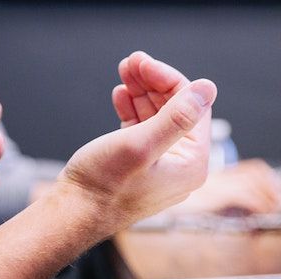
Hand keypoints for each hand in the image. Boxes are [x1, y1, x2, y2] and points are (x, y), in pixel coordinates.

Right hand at [112, 53, 280, 215]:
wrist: (72, 215)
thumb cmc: (103, 186)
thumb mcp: (140, 144)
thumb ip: (176, 117)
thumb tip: (207, 88)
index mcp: (192, 163)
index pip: (192, 107)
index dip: (168, 79)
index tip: (143, 62)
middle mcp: (181, 166)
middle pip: (176, 110)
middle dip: (153, 83)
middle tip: (131, 62)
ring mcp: (161, 166)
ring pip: (157, 117)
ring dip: (142, 92)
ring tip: (124, 72)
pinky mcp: (140, 166)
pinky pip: (143, 130)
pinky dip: (133, 110)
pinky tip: (121, 95)